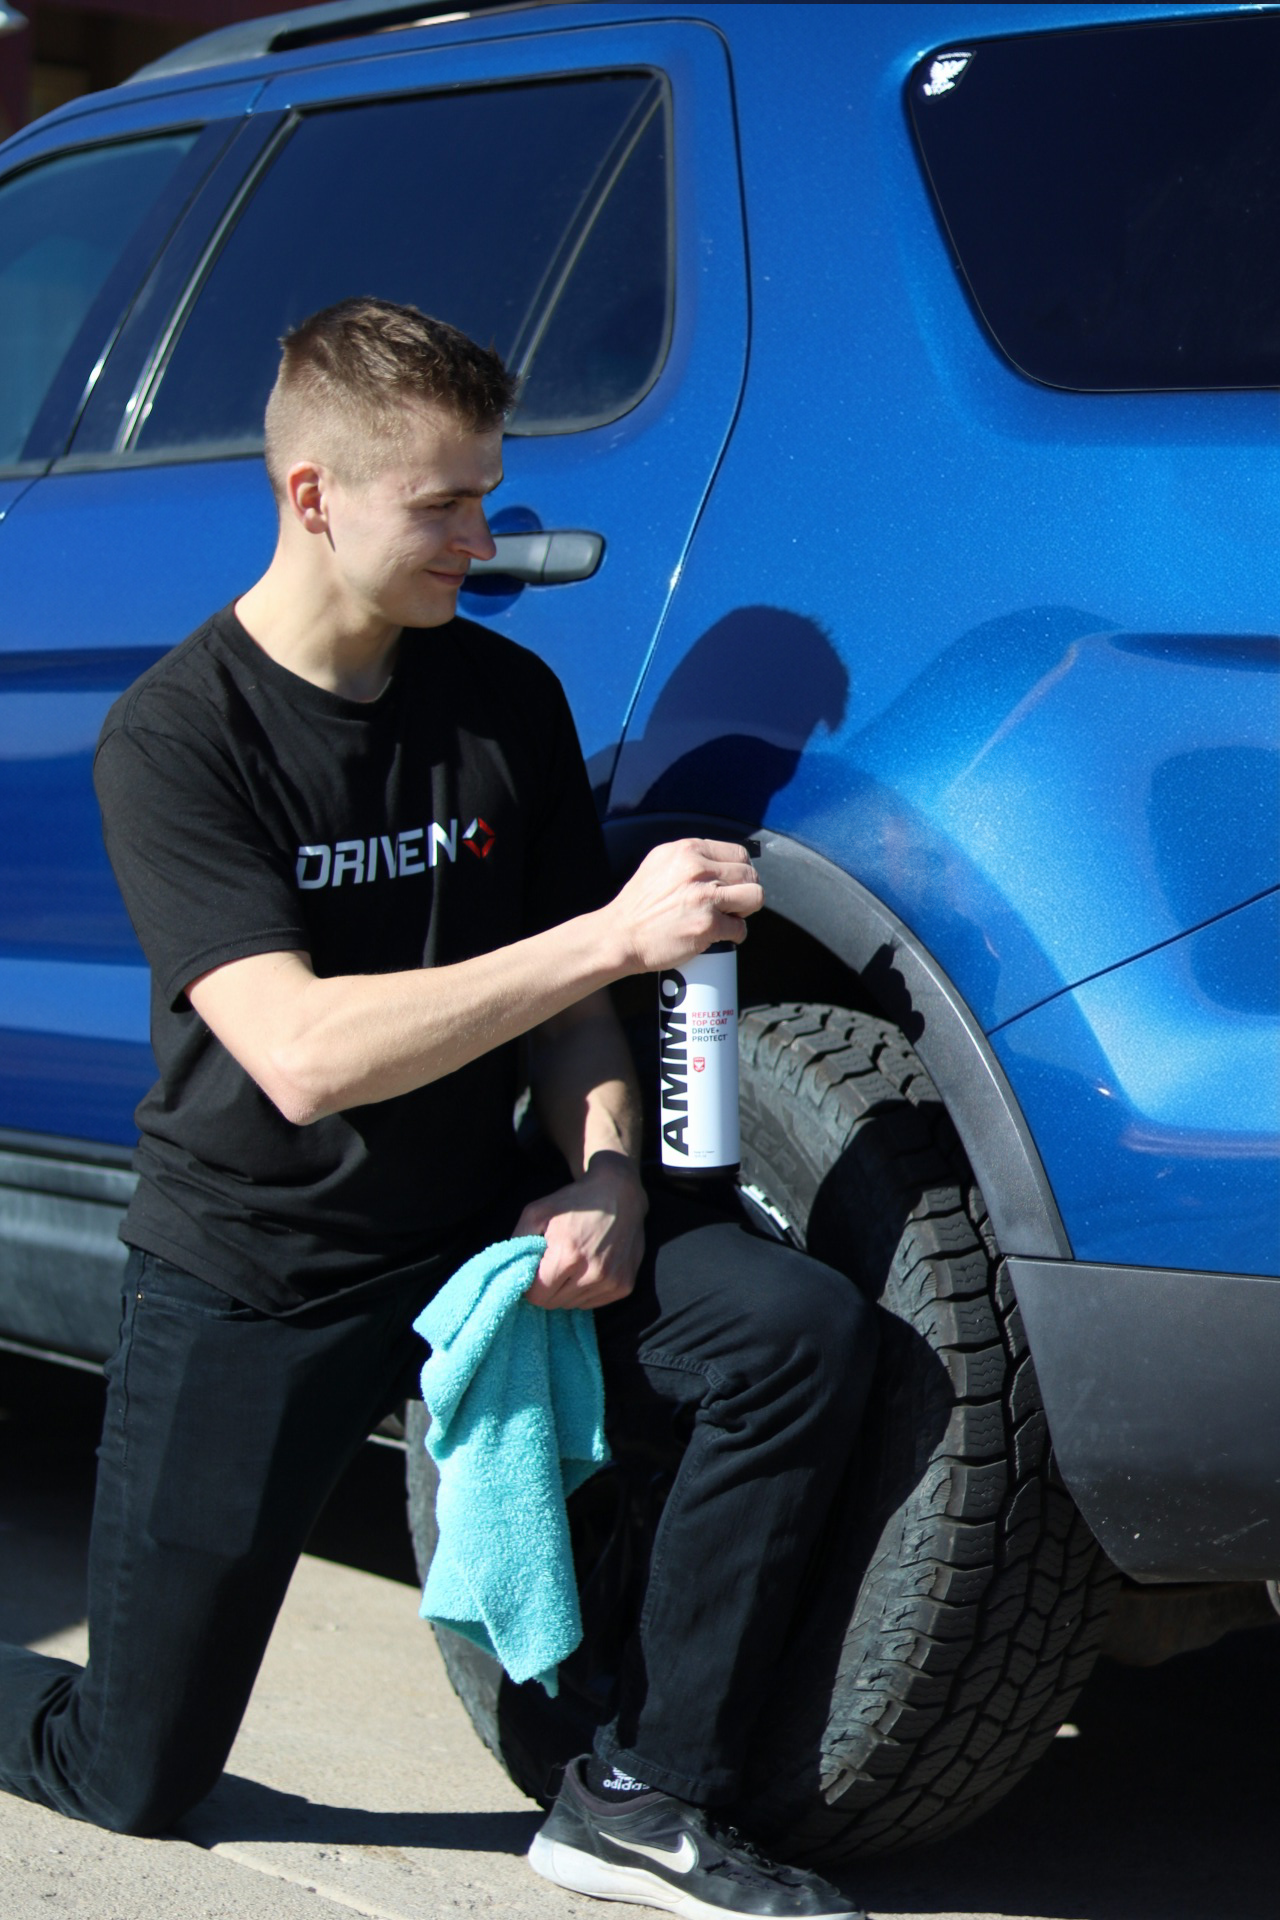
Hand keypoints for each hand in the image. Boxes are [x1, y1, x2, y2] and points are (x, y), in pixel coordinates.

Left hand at [515, 1151, 647, 1310]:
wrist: (619, 1193)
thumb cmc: (574, 1202)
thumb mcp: (537, 1211)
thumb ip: (518, 1241)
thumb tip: (510, 1270)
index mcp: (568, 1256)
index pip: (537, 1296)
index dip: (531, 1286)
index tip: (534, 1271)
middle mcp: (592, 1274)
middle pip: (554, 1303)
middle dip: (548, 1288)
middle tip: (552, 1265)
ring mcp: (611, 1282)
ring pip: (573, 1305)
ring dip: (567, 1290)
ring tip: (572, 1264)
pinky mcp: (624, 1286)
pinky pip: (593, 1303)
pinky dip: (585, 1290)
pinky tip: (589, 1267)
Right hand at [607, 839, 762, 975]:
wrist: (620, 935)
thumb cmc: (638, 905)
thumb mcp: (659, 863)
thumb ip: (690, 858)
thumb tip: (720, 863)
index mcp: (688, 850)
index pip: (738, 853)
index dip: (740, 871)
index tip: (733, 883)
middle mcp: (698, 869)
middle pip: (750, 875)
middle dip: (745, 891)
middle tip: (731, 903)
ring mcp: (705, 897)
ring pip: (755, 897)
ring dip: (746, 911)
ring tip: (729, 916)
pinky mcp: (708, 925)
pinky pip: (741, 928)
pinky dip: (735, 935)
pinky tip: (720, 935)